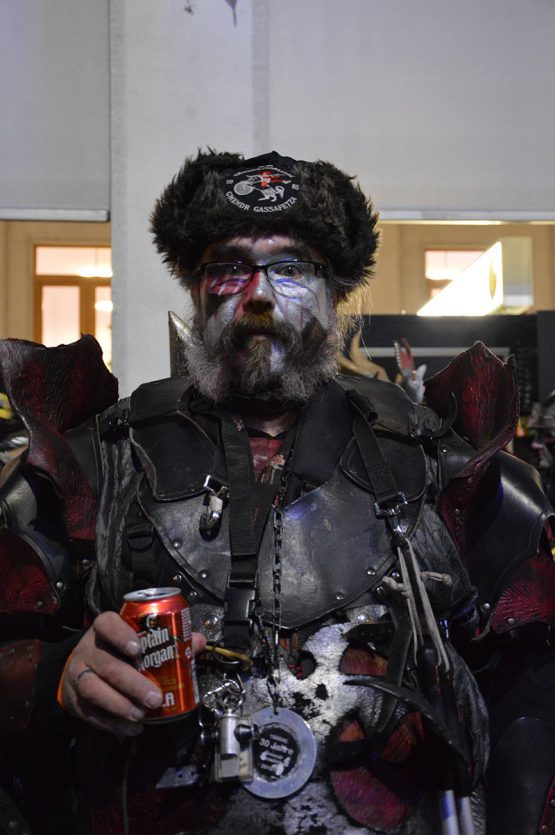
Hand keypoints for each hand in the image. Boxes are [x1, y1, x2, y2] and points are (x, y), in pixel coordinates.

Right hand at [58, 611, 205, 736]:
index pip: (106, 624)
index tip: (138, 648)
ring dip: (120, 705)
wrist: (77, 670)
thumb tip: (199, 642)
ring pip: (94, 689)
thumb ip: (167, 639)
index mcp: (104, 630)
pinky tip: (131, 728)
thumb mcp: (135, 639)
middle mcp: (88, 650)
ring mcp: (78, 675)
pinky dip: (112, 724)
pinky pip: (90, 713)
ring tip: (141, 715)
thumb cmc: (115, 651)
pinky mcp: (75, 700)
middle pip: (106, 664)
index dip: (121, 635)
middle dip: (132, 683)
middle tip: (154, 698)